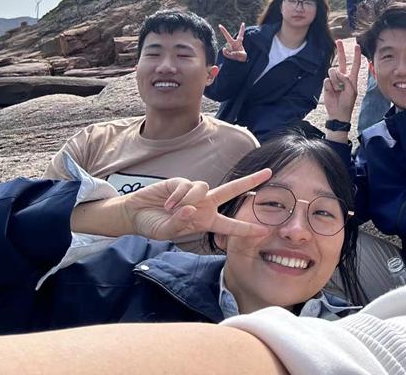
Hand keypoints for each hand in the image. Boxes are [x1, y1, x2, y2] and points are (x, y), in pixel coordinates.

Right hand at [121, 169, 273, 239]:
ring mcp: (194, 192)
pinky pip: (186, 186)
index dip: (246, 228)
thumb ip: (180, 224)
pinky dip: (176, 195)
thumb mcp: (167, 232)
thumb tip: (191, 209)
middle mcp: (205, 205)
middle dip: (251, 181)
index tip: (264, 230)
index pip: (230, 225)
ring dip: (188, 199)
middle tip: (269, 172)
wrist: (135, 213)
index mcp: (206, 221)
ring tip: (171, 209)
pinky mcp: (182, 182)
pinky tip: (166, 203)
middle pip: (232, 190)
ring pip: (203, 188)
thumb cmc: (154, 225)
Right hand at [219, 23, 246, 61]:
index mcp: (239, 42)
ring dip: (232, 54)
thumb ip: (236, 53)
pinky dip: (228, 55)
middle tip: (220, 25)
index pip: (240, 35)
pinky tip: (231, 56)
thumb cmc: (242, 57)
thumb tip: (226, 50)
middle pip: (228, 36)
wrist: (239, 62)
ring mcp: (229, 47)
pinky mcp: (226, 51)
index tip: (243, 23)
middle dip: (224, 31)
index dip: (242, 29)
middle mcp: (233, 43)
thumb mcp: (243, 55)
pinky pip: (226, 54)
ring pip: (228, 50)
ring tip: (235, 56)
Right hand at [323, 39, 360, 122]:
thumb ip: (347, 80)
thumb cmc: (347, 103)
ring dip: (335, 80)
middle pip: (341, 61)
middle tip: (338, 41)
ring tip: (337, 89)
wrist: (338, 112)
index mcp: (352, 78)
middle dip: (340, 50)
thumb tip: (339, 73)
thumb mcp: (351, 91)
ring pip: (333, 71)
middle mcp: (343, 77)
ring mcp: (334, 80)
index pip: (355, 64)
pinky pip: (327, 80)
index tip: (357, 45)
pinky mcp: (327, 84)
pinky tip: (332, 91)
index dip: (356, 55)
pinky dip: (330, 86)